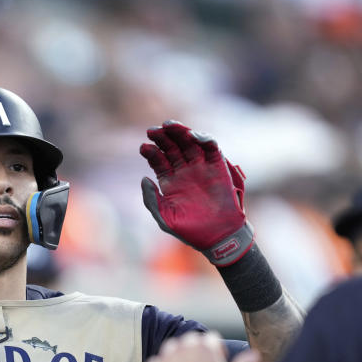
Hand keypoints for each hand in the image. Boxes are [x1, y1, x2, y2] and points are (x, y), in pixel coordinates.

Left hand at [140, 121, 252, 265]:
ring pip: (189, 142)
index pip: (158, 160)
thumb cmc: (190, 231)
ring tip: (169, 125)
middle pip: (172, 147)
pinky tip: (193, 135)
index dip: (150, 152)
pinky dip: (203, 138)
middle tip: (153, 130)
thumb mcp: (165, 218)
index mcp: (170, 181)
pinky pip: (211, 147)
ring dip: (180, 131)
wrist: (218, 237)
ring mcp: (201, 167)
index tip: (143, 147)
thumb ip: (151, 199)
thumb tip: (144, 178)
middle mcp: (184, 171)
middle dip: (162, 137)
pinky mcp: (218, 167)